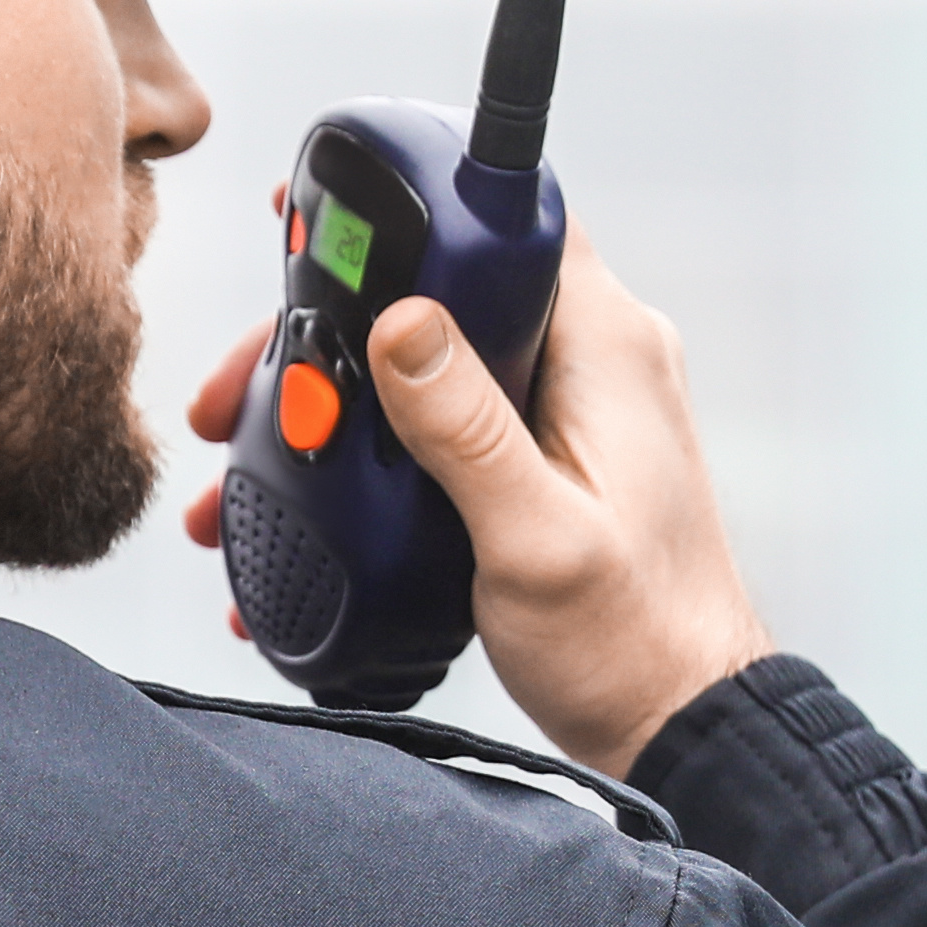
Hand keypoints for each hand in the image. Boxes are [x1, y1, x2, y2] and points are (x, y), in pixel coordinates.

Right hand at [174, 237, 770, 773]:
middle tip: (248, 383)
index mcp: (608, 351)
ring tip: (255, 452)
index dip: (416, 204)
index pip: (513, 223)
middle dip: (334, 327)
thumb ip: (465, 428)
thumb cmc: (634, 641)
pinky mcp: (546, 457)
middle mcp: (595, 363)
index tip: (319, 220)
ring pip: (433, 358)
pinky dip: (378, 442)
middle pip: (447, 290)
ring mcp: (570, 410)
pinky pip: (448, 416)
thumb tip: (403, 323)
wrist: (678, 722)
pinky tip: (315, 494)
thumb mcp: (535, 539)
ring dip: (340, 394)